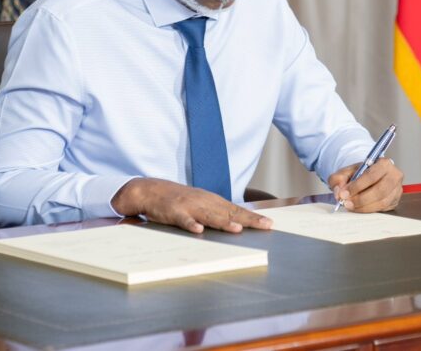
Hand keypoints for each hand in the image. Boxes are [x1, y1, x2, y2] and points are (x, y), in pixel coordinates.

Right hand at [111, 178, 272, 233]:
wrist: (150, 190)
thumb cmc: (179, 200)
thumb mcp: (201, 204)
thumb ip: (218, 213)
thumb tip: (239, 223)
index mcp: (212, 201)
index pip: (237, 210)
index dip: (253, 217)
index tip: (269, 224)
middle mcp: (204, 202)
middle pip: (229, 212)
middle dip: (248, 219)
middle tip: (265, 226)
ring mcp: (189, 206)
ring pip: (209, 215)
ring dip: (223, 222)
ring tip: (237, 229)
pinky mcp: (173, 212)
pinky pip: (183, 219)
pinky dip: (190, 223)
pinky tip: (198, 230)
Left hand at [329, 158, 403, 212]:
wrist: (367, 176)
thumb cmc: (358, 173)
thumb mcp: (345, 172)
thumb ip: (338, 179)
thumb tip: (338, 192)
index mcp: (384, 163)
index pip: (372, 176)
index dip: (357, 186)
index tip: (344, 194)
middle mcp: (394, 176)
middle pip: (379, 191)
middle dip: (361, 199)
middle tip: (346, 203)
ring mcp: (397, 190)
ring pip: (382, 202)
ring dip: (364, 207)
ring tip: (350, 206)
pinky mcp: (395, 201)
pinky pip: (383, 209)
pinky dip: (369, 210)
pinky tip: (358, 208)